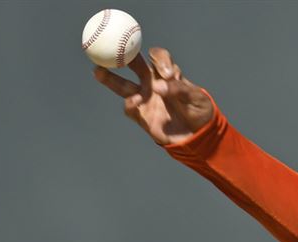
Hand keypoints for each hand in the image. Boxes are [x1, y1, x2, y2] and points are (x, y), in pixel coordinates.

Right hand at [92, 47, 212, 144]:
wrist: (199, 135)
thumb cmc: (199, 111)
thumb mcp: (197, 98)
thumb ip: (180, 89)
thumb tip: (158, 86)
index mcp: (167, 74)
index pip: (158, 57)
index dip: (159, 59)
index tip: (165, 73)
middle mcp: (152, 82)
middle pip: (134, 65)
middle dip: (123, 56)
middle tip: (112, 50)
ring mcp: (145, 98)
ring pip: (123, 85)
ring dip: (110, 79)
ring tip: (98, 70)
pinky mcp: (142, 116)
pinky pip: (130, 108)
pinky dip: (130, 103)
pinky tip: (134, 100)